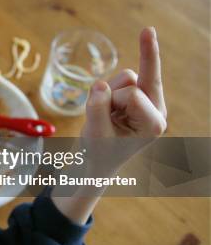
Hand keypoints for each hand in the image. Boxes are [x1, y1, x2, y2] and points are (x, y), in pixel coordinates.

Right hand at [52, 27, 167, 223]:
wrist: (89, 168)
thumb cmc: (96, 157)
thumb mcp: (94, 133)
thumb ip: (98, 105)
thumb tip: (100, 82)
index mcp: (155, 123)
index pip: (135, 94)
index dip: (114, 103)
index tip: (113, 107)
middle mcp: (154, 110)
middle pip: (131, 80)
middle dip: (111, 95)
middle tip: (104, 122)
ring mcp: (143, 103)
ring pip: (122, 76)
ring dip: (106, 93)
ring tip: (102, 118)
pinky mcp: (130, 98)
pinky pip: (116, 77)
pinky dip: (105, 90)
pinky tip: (104, 107)